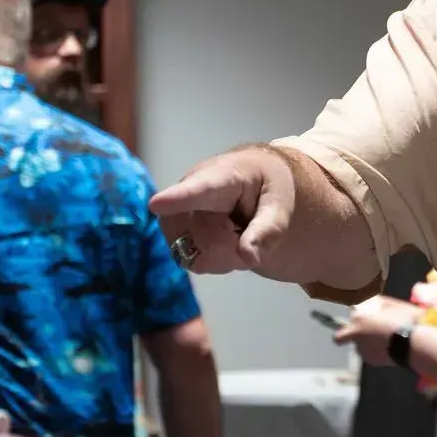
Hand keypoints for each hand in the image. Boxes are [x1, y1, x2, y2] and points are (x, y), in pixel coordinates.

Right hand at [150, 146, 295, 274]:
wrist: (253, 181)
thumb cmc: (266, 187)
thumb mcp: (279, 205)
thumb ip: (267, 231)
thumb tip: (249, 259)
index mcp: (222, 176)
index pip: (199, 189)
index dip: (177, 198)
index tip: (157, 204)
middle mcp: (189, 190)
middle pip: (199, 236)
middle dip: (228, 245)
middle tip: (246, 228)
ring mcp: (177, 211)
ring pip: (191, 252)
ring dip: (221, 253)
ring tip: (235, 231)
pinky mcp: (173, 231)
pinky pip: (189, 260)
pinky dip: (212, 259)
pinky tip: (223, 242)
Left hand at [334, 296, 424, 366]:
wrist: (413, 344)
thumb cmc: (404, 321)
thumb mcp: (392, 305)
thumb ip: (378, 304)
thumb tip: (374, 301)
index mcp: (359, 320)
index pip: (344, 320)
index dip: (352, 320)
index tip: (360, 318)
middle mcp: (357, 337)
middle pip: (344, 336)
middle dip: (351, 334)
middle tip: (365, 331)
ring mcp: (363, 351)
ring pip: (358, 346)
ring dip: (366, 342)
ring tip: (383, 338)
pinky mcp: (372, 361)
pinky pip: (369, 354)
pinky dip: (376, 351)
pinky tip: (389, 346)